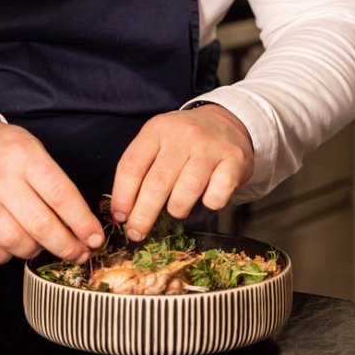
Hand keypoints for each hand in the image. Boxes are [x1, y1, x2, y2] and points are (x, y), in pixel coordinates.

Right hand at [0, 115, 103, 265]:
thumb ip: (53, 182)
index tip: (95, 239)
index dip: (82, 223)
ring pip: (15, 243)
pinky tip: (11, 243)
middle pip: (41, 225)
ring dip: (35, 251)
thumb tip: (79, 224)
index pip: (61, 196)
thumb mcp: (31, 149)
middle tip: (80, 254)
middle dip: (67, 246)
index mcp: (24, 156)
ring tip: (42, 243)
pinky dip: (4, 255)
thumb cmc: (1, 149)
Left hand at [109, 103, 253, 240]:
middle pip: (157, 183)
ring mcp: (210, 147)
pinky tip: (207, 198)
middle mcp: (183, 135)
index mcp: (157, 130)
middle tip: (137, 233)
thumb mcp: (158, 141)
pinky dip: (209, 204)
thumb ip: (140, 169)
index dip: (122, 197)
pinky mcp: (234, 160)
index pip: (132, 166)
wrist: (226, 121)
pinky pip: (217, 195)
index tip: (120, 217)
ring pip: (186, 192)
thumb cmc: (184, 141)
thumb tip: (124, 211)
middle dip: (143, 216)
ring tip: (177, 210)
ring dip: (177, 210)